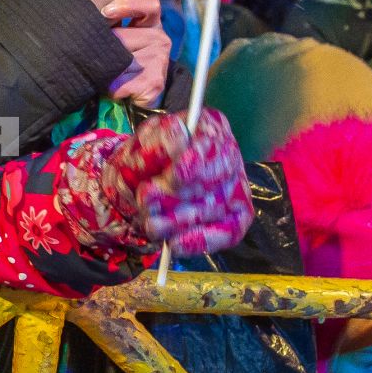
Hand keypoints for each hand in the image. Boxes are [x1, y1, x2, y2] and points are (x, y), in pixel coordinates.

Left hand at [105, 0, 169, 105]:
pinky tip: (116, 91)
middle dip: (103, 51)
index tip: (106, 12)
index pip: (149, 5)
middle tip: (100, 61)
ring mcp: (160, 59)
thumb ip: (107, 23)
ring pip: (119, 62)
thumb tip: (93, 15)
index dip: (128, 5)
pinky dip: (112, 89)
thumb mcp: (110, 37)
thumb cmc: (113, 64)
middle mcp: (159, 38)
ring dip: (106, 73)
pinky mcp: (156, 82)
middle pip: (121, 37)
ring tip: (109, 78)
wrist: (129, 101)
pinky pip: (121, 84)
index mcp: (149, 22)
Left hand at [108, 110, 252, 256]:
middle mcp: (228, 154)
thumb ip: (153, 145)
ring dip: (180, 220)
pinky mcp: (235, 216)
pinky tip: (177, 245)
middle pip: (215, 176)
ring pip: (216, 206)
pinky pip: (229, 231)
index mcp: (207, 127)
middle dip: (180, 194)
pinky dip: (203, 241)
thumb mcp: (137, 149)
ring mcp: (234, 186)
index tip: (175, 176)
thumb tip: (176, 134)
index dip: (195, 162)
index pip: (212, 141)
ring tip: (151, 224)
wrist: (136, 189)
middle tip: (147, 201)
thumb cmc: (141, 163)